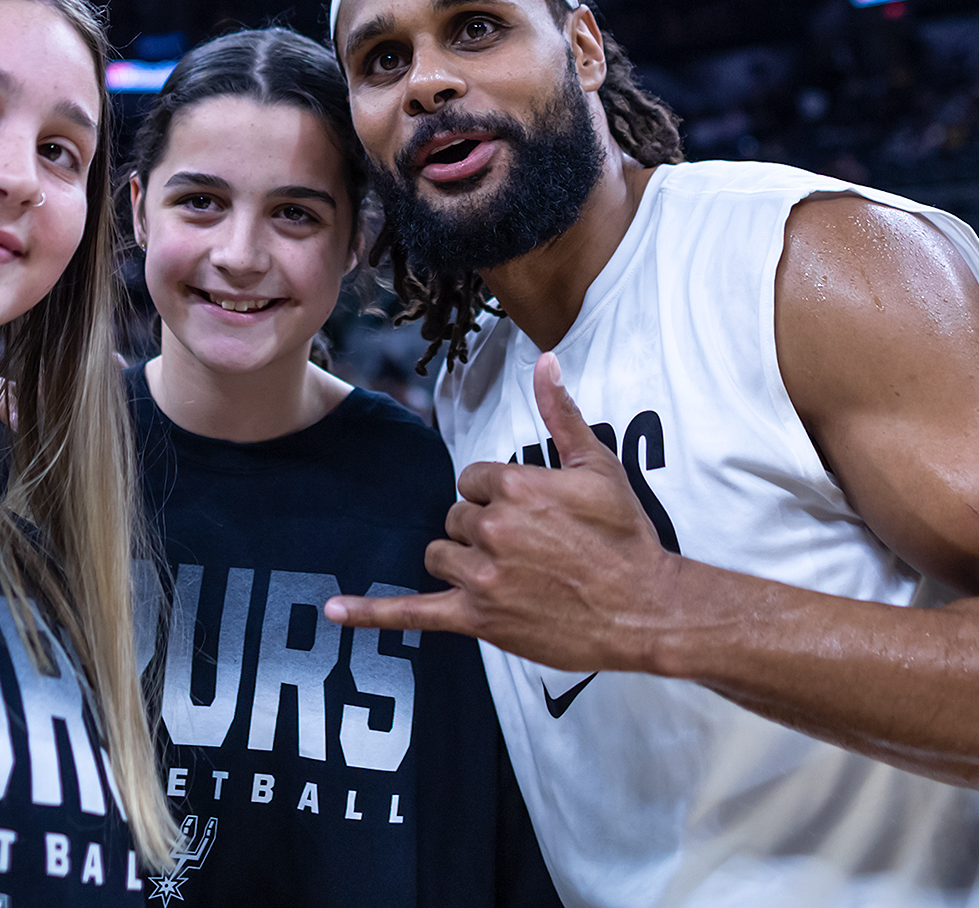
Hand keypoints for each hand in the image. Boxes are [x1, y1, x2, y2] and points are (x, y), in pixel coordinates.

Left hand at [324, 353, 679, 674]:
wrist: (646, 608)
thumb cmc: (625, 536)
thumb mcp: (597, 465)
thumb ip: (560, 412)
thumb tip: (547, 360)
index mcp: (514, 485)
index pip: (472, 480)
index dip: (499, 496)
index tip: (534, 515)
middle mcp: (492, 527)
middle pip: (455, 517)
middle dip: (483, 529)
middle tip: (532, 549)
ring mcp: (482, 575)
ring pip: (438, 553)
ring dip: (460, 560)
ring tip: (509, 573)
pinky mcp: (478, 618)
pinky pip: (413, 612)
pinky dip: (371, 613)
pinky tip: (332, 611)